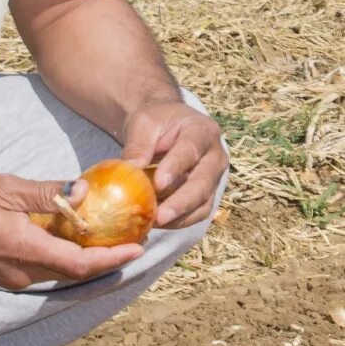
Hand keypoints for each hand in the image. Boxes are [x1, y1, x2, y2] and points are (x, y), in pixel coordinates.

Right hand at [0, 173, 143, 289]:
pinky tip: (71, 237)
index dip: (111, 259)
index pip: (78, 263)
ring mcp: (13, 277)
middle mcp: (22, 272)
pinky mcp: (4, 274)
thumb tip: (83, 193)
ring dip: (85, 259)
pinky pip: (43, 268)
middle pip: (74, 271)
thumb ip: (45, 192)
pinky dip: (63, 256)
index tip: (136, 249)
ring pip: (59, 271)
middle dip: (105, 258)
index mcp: (24, 249)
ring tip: (108, 238)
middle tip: (130, 240)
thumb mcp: (4, 188)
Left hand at [120, 100, 227, 228]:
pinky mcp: (207, 194)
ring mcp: (213, 177)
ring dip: (180, 216)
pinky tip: (157, 223)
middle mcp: (215, 155)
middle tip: (160, 216)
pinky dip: (179, 221)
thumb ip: (138, 145)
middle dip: (182, 202)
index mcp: (202, 130)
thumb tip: (130, 170)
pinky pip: (197, 213)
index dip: (176, 168)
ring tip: (154, 223)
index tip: (158, 184)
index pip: (191, 150)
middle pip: (203, 182)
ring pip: (204, 202)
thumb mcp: (144, 123)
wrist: (167, 127)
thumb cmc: (156, 122)